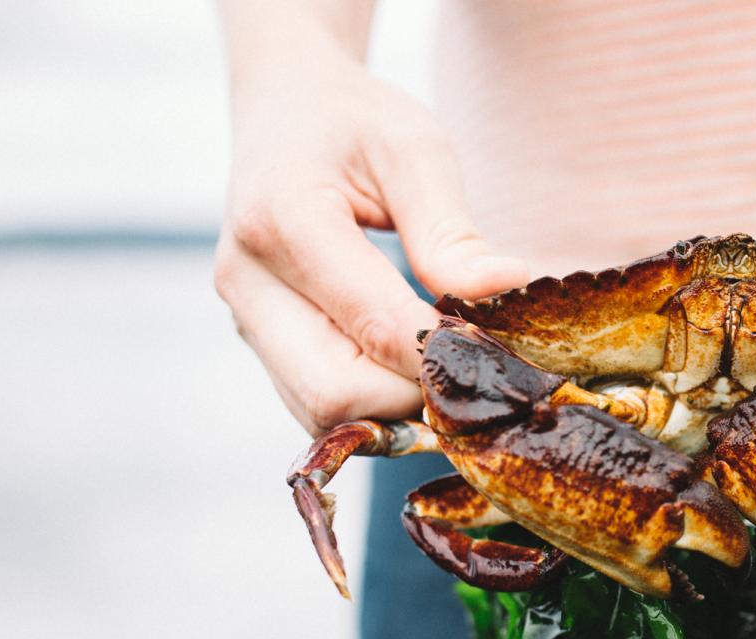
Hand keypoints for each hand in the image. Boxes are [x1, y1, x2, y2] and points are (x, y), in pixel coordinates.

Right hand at [213, 39, 527, 433]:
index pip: (376, 328)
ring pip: (322, 412)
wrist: (284, 110)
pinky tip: (410, 364)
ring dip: (393, 406)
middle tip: (472, 365)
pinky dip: (370, 400)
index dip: (447, 356)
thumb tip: (507, 289)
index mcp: (284, 220)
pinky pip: (315, 402)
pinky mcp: (260, 340)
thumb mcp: (415, 150)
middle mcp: (249, 281)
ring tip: (443, 362)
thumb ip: (453, 231)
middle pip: (335, 395)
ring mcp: (247, 317)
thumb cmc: (354, 122)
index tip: (502, 350)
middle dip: (415, 396)